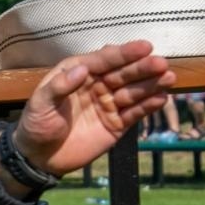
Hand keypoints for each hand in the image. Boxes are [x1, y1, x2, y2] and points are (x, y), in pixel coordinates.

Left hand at [15, 41, 173, 175]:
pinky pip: (135, 113)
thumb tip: (82, 69)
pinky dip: (148, 106)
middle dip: (142, 68)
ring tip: (168, 78)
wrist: (38, 157)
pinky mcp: (117, 123)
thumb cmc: (36, 125)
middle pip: (123, 73)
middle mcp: (97, 84)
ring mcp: (108, 103)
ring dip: (151, 84)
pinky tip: (161, 99)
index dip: (124, 53)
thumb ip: (59, 86)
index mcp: (78, 73)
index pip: (104, 60)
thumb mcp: (40, 104)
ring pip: (133, 91)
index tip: (145, 47)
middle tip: (161, 64)